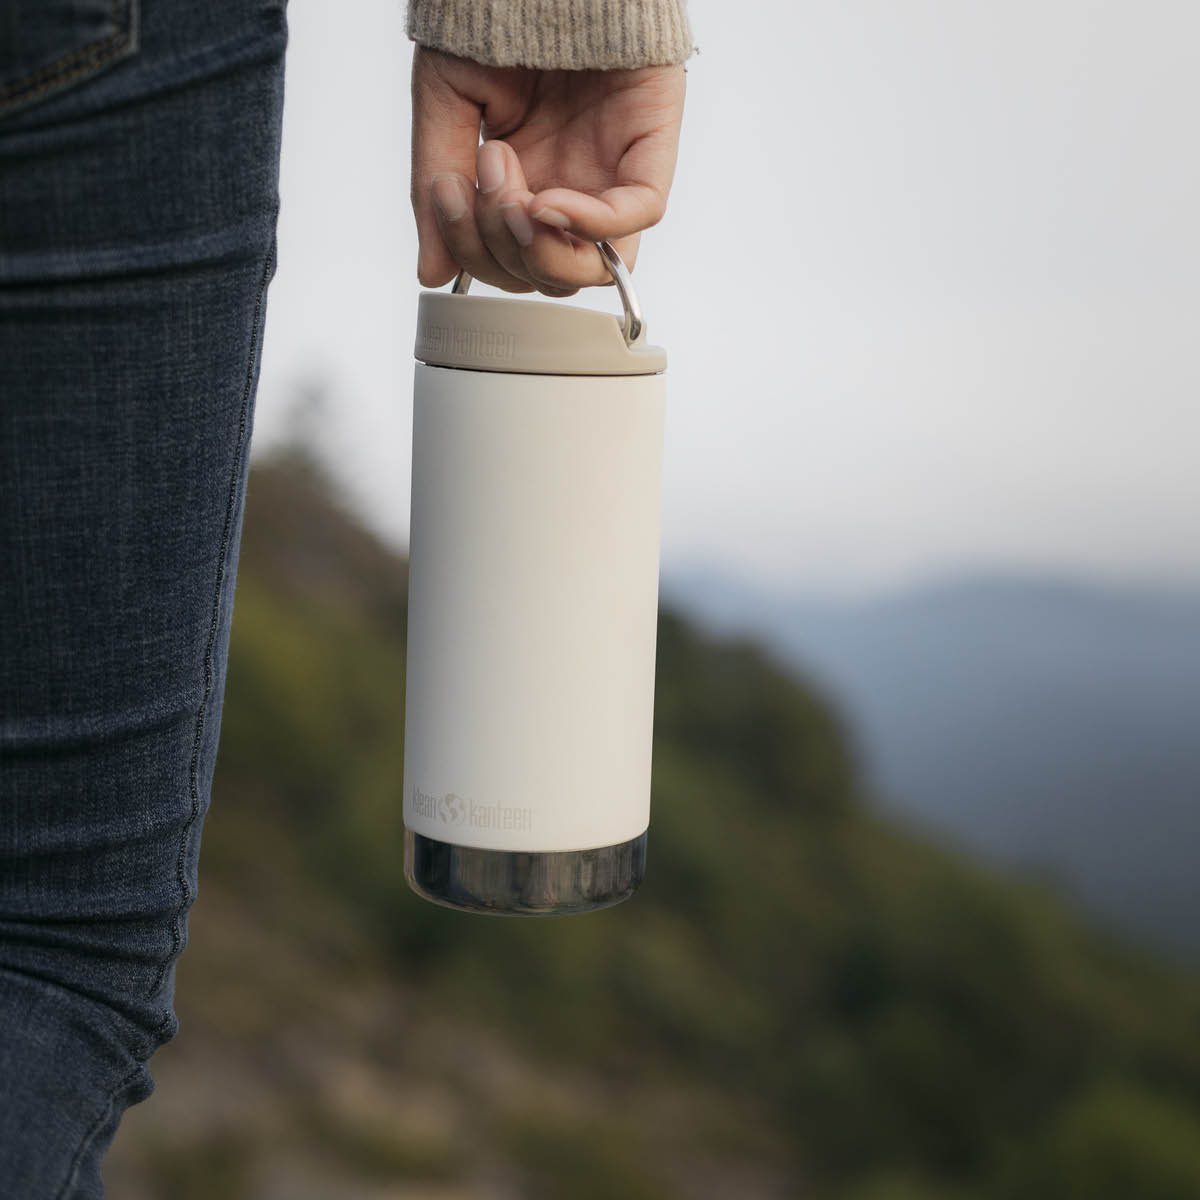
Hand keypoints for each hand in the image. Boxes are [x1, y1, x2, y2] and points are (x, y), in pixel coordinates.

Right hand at [411, 47, 685, 295]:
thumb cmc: (495, 19)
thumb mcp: (446, 106)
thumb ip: (439, 192)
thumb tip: (433, 272)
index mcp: (523, 181)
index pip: (510, 263)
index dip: (477, 252)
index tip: (450, 191)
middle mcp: (568, 187)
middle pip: (548, 274)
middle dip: (505, 250)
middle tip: (486, 179)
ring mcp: (611, 174)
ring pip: (597, 265)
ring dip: (546, 254)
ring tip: (520, 200)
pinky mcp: (649, 148)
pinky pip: (639, 215)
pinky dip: (593, 227)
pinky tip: (549, 204)